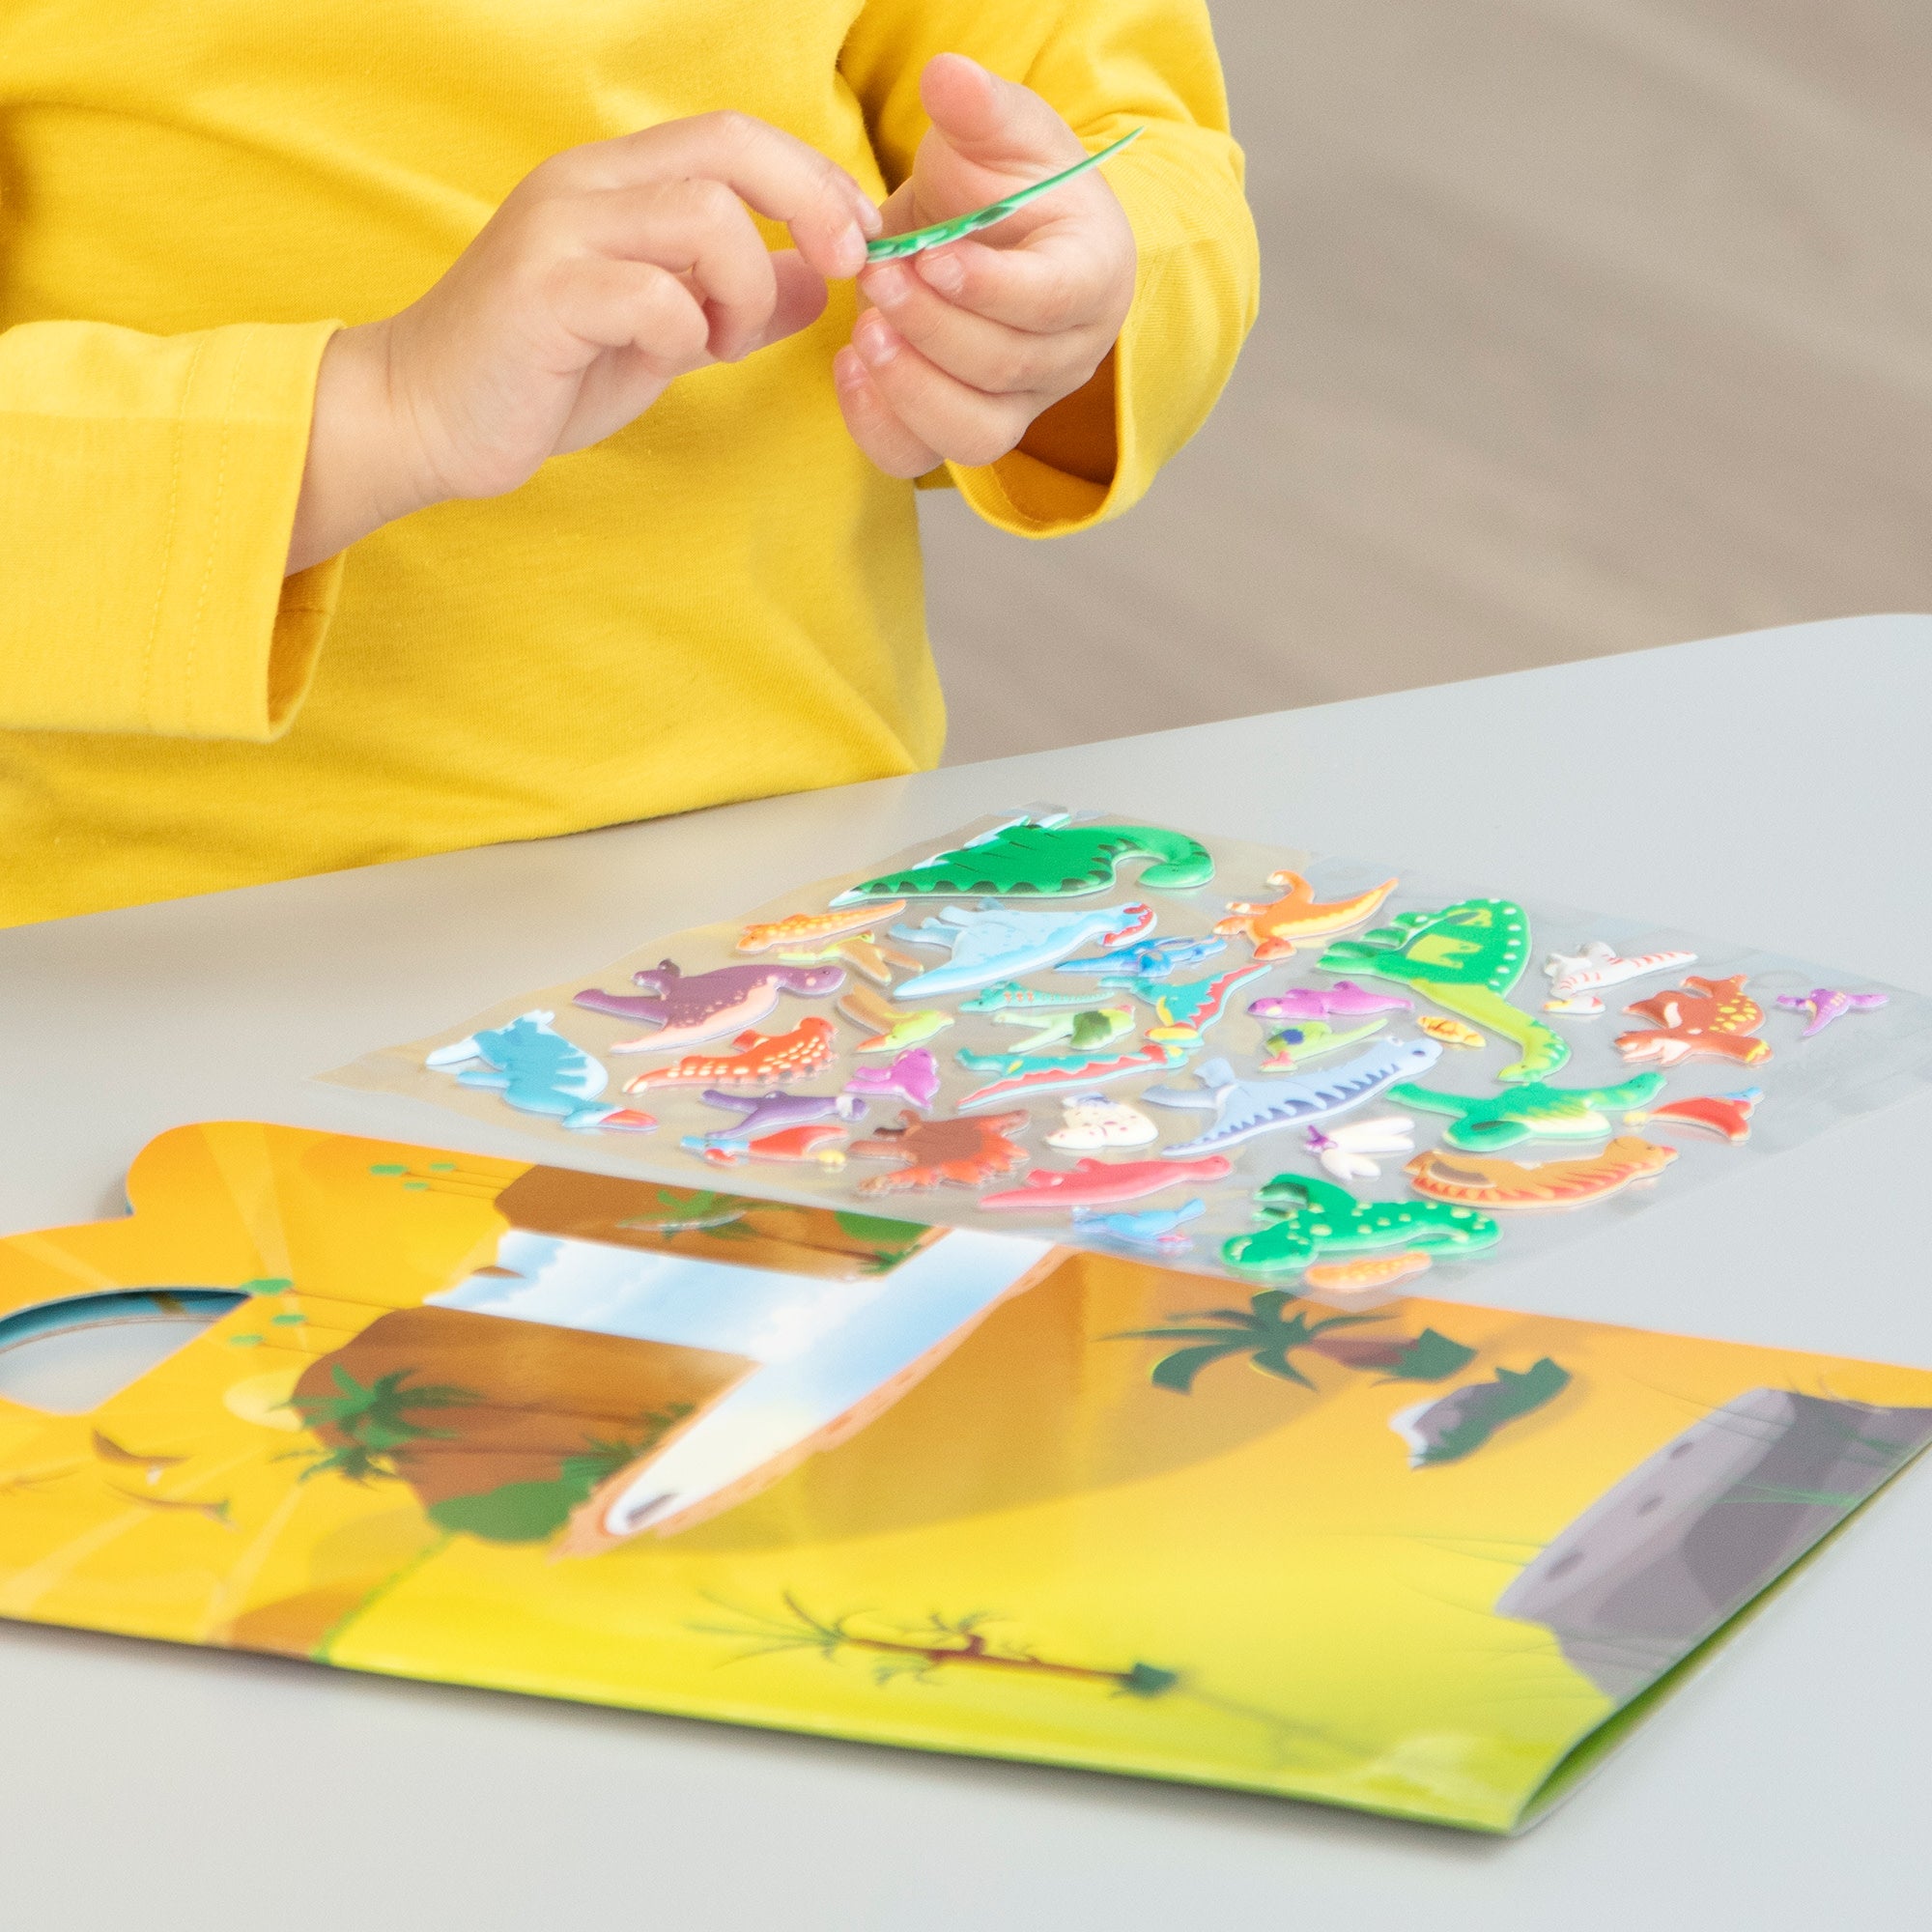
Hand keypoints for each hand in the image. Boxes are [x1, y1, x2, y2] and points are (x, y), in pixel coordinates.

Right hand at [289, 113, 879, 571]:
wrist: (424, 416)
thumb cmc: (542, 374)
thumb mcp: (662, 333)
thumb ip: (733, 301)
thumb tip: (815, 282)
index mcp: (614, 180)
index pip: (735, 137)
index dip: (815, 177)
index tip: (861, 238)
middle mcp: (585, 183)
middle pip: (731, 146)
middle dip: (812, 202)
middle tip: (846, 266)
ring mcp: (560, 231)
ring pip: (706, 216)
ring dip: (744, 287)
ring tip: (720, 341)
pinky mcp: (544, 292)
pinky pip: (657, 294)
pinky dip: (687, 332)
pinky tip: (667, 359)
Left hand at [836, 54, 1137, 478]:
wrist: (989, 237)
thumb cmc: (1007, 185)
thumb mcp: (1001, 132)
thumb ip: (979, 107)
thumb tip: (948, 76)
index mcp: (1091, 274)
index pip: (1053, 300)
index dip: (992, 288)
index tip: (933, 257)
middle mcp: (1066, 353)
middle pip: (1005, 366)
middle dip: (933, 327)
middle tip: (876, 279)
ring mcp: (1020, 403)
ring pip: (974, 432)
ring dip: (910, 389)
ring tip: (862, 334)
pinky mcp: (968, 428)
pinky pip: (925, 456)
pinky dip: (880, 426)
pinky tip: (850, 369)